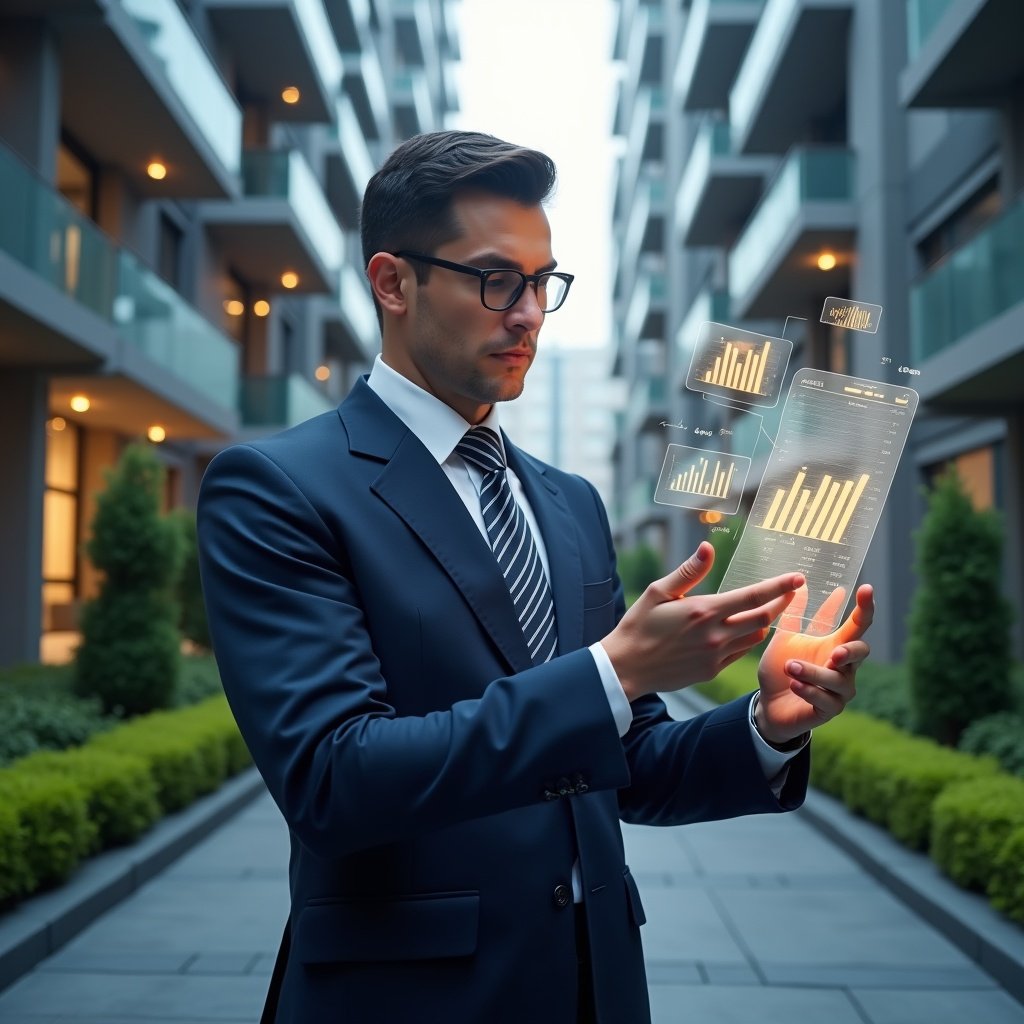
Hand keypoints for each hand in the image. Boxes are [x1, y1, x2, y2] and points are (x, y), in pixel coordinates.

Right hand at [602, 542, 804, 701]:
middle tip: (792, 591)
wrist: (626, 667)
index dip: (779, 586)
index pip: (753, 596)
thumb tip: (708, 548)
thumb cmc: (638, 625)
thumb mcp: (658, 592)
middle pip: (763, 618)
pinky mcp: (711, 671)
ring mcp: (715, 656)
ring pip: (754, 637)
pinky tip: (743, 630)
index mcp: (704, 611)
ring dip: (765, 622)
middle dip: (781, 603)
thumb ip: (688, 571)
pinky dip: (747, 639)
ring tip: (768, 609)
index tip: (798, 577)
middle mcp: (715, 635)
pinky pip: (739, 653)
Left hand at [755, 583, 874, 745]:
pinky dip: (809, 691)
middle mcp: (844, 667)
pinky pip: (825, 701)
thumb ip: (794, 615)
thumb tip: (800, 584)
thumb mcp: (785, 639)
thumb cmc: (781, 669)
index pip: (857, 625)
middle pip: (861, 653)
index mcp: (836, 645)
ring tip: (790, 666)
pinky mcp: (829, 710)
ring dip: (813, 672)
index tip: (866, 589)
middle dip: (850, 650)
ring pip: (837, 679)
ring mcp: (839, 691)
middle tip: (835, 651)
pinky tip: (795, 685)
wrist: (768, 704)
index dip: (865, 608)